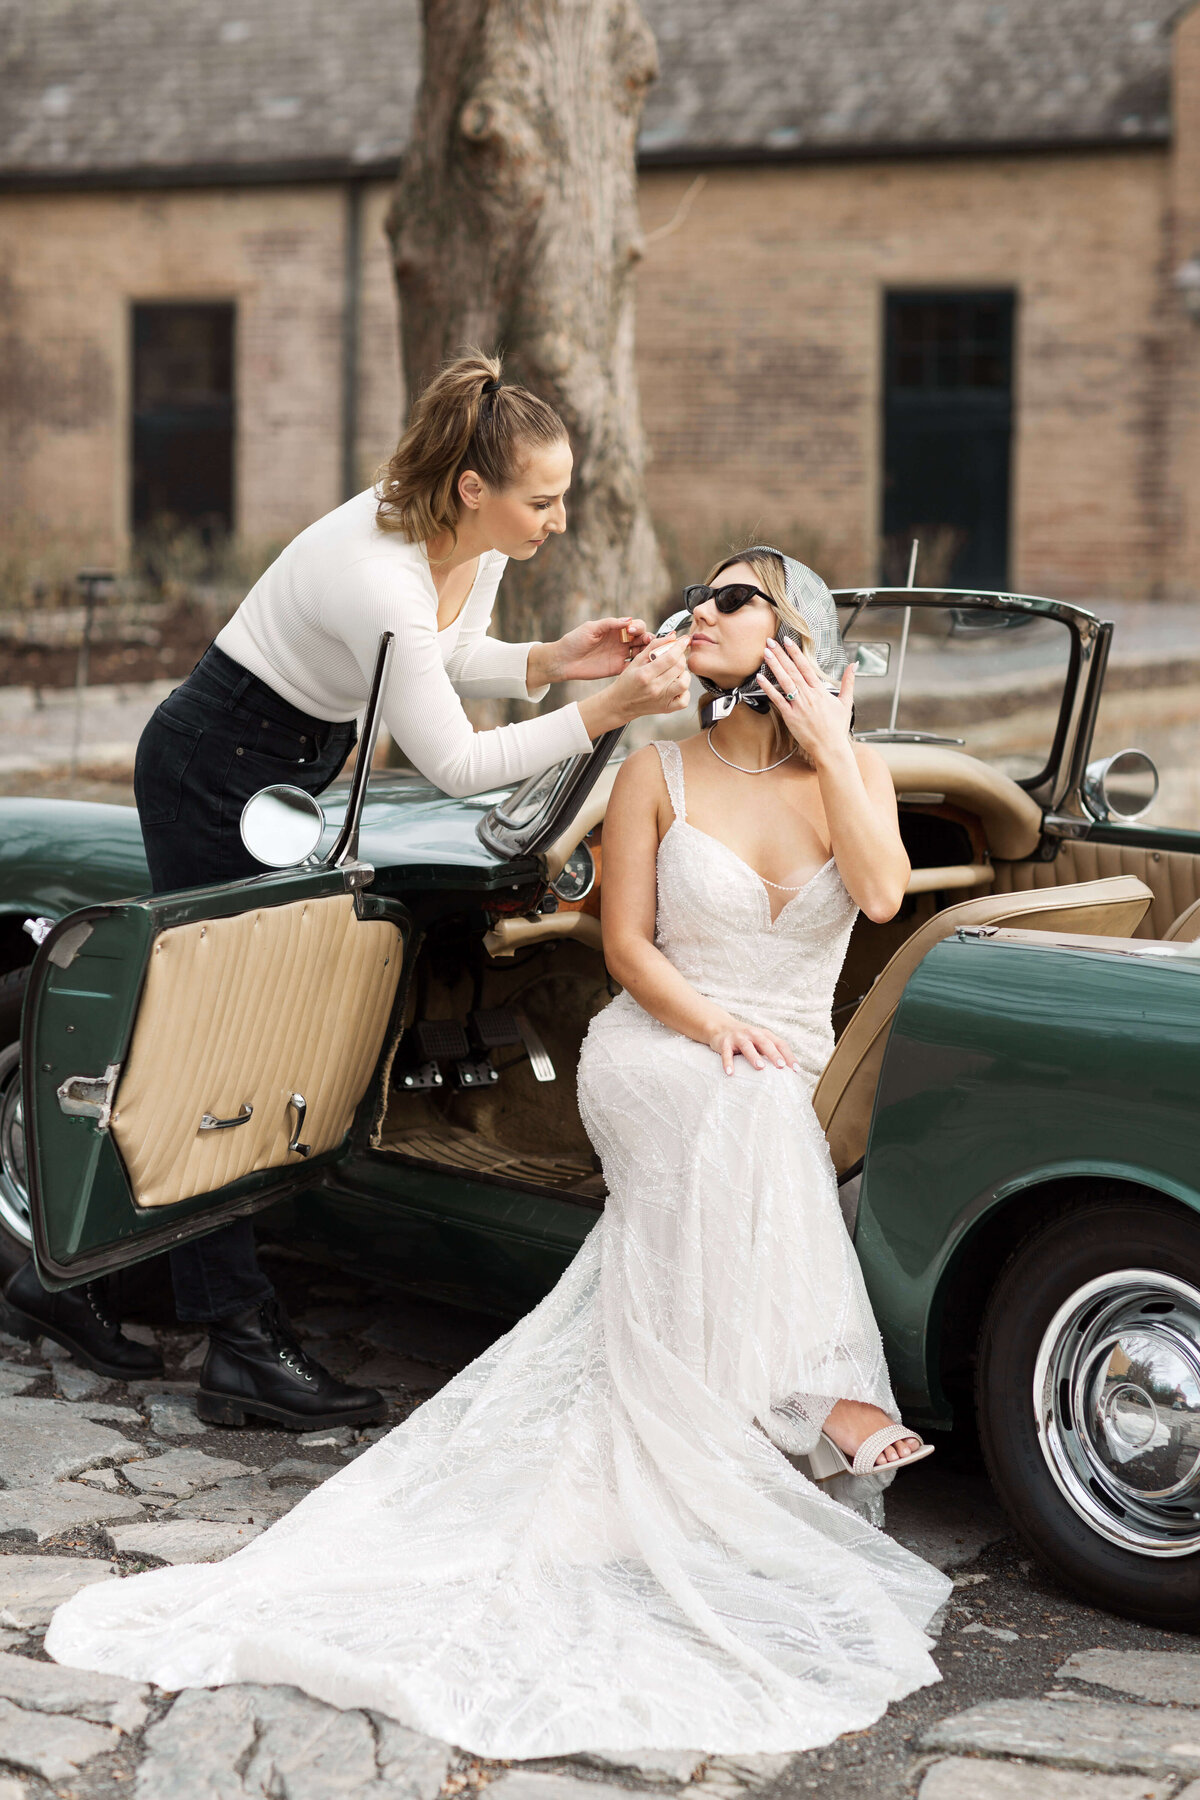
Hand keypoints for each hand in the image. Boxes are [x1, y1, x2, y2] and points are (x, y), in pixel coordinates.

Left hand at [537, 616, 653, 683]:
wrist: (563, 661)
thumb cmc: (574, 641)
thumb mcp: (590, 628)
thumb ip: (609, 624)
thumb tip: (628, 620)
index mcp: (616, 630)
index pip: (635, 626)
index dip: (638, 628)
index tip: (631, 631)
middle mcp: (621, 642)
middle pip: (643, 639)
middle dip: (648, 639)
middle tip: (647, 642)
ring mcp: (620, 655)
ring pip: (641, 653)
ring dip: (648, 652)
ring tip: (649, 654)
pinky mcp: (617, 669)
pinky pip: (633, 668)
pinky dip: (640, 667)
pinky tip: (642, 666)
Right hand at [579, 634, 691, 735]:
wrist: (621, 703)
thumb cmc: (627, 681)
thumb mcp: (636, 660)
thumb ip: (654, 646)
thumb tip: (673, 636)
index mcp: (645, 674)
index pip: (670, 657)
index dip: (680, 646)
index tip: (684, 640)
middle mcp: (654, 688)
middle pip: (679, 668)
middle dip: (681, 657)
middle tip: (677, 654)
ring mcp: (662, 700)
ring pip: (684, 683)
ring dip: (684, 673)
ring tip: (676, 671)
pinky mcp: (666, 708)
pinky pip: (684, 700)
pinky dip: (685, 691)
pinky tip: (676, 685)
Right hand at [706, 1019, 801, 1076]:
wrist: (721, 1027)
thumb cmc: (746, 1039)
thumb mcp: (760, 1042)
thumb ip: (772, 1052)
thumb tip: (789, 1072)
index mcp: (764, 1034)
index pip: (780, 1044)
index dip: (789, 1056)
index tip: (796, 1070)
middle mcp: (753, 1034)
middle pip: (765, 1043)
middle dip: (774, 1054)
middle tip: (781, 1066)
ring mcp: (738, 1037)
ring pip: (747, 1046)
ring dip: (754, 1056)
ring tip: (760, 1067)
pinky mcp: (724, 1043)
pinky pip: (726, 1053)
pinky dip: (728, 1062)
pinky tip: (730, 1072)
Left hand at [757, 639, 853, 765]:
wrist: (830, 747)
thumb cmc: (837, 728)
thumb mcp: (846, 702)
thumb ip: (848, 682)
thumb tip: (854, 665)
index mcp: (820, 691)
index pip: (806, 666)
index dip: (796, 652)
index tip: (788, 641)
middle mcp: (809, 695)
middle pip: (792, 670)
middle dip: (781, 655)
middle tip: (770, 641)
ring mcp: (798, 705)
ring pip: (784, 681)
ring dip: (774, 666)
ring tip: (766, 653)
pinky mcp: (790, 716)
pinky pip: (777, 699)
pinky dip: (768, 688)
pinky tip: (760, 678)